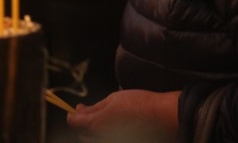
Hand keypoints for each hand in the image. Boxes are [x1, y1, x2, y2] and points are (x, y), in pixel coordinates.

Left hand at [64, 89, 178, 140]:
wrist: (164, 117)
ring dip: (96, 133)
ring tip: (108, 121)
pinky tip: (118, 128)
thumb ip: (93, 108)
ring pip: (95, 141)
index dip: (73, 114)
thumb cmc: (139, 105)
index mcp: (96, 125)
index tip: (77, 110)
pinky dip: (108, 136)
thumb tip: (79, 110)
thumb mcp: (113, 99)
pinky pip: (109, 141)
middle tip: (92, 113)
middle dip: (84, 125)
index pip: (74, 123)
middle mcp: (102, 139)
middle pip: (83, 136)